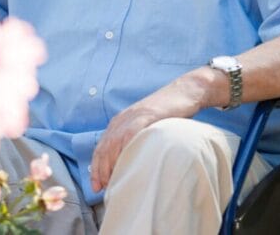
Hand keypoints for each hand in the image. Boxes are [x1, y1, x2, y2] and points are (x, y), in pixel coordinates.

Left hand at [89, 69, 213, 191]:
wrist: (184, 92)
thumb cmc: (168, 114)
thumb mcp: (145, 126)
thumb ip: (135, 141)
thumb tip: (130, 166)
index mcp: (119, 122)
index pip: (101, 148)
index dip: (96, 168)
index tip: (96, 186)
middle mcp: (122, 119)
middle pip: (104, 148)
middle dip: (100, 170)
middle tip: (102, 188)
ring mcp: (134, 116)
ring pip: (114, 142)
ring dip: (111, 163)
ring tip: (113, 180)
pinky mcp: (147, 114)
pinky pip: (131, 133)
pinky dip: (126, 148)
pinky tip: (127, 162)